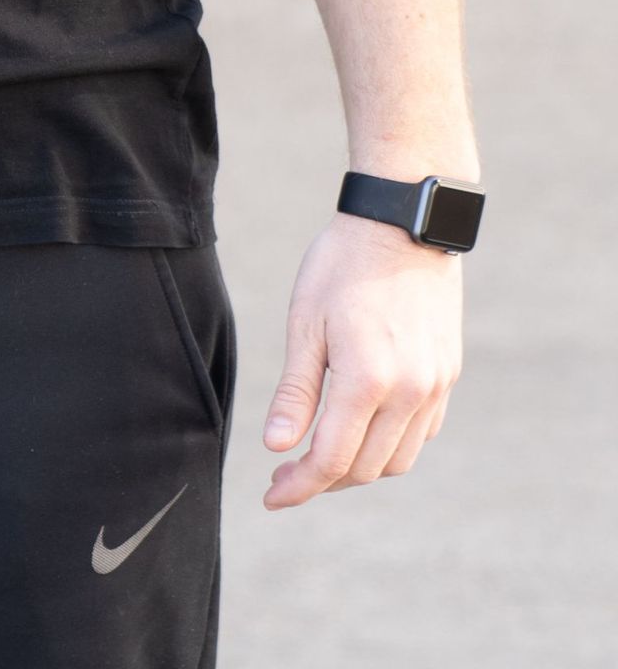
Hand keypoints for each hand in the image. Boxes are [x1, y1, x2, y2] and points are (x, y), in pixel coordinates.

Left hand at [261, 210, 462, 509]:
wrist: (404, 223)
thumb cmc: (342, 264)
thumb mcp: (305, 321)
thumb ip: (295, 391)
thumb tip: (277, 448)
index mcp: (367, 379)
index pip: (332, 460)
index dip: (299, 487)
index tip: (271, 497)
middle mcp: (410, 391)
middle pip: (366, 469)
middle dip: (323, 480)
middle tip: (286, 472)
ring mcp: (435, 385)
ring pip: (398, 459)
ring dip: (359, 468)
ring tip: (322, 452)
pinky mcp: (448, 375)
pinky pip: (421, 433)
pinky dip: (390, 444)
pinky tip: (361, 428)